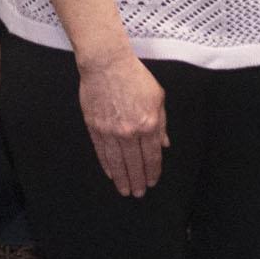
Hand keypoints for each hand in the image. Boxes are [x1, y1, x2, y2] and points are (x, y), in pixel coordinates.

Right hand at [77, 49, 169, 196]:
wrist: (107, 64)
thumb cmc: (135, 77)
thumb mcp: (158, 97)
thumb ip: (162, 123)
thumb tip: (164, 144)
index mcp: (148, 124)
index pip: (152, 156)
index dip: (152, 171)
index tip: (152, 181)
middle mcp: (129, 132)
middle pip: (134, 163)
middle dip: (138, 180)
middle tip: (138, 193)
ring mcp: (110, 131)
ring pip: (117, 162)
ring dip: (122, 179)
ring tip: (124, 191)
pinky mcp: (95, 128)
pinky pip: (102, 152)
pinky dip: (107, 165)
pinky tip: (111, 174)